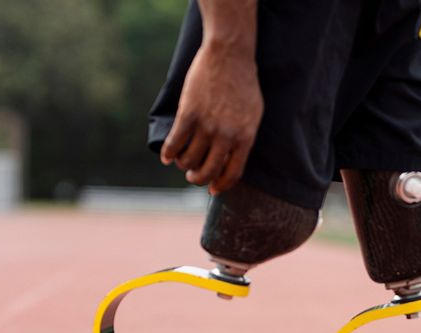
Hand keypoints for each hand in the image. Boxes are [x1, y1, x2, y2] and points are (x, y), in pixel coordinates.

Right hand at [160, 43, 262, 194]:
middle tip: (193, 177)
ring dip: (184, 165)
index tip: (212, 189)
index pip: (232, 174)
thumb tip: (232, 160)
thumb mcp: (254, 115)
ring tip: (183, 162)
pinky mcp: (188, 114)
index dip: (220, 185)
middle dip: (198, 179)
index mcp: (244, 138)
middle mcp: (226, 136)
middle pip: (208, 171)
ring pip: (189, 160)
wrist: (230, 56)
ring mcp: (206, 126)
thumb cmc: (244, 85)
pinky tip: (166, 157)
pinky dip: (169, 153)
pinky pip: (175, 143)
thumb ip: (244, 138)